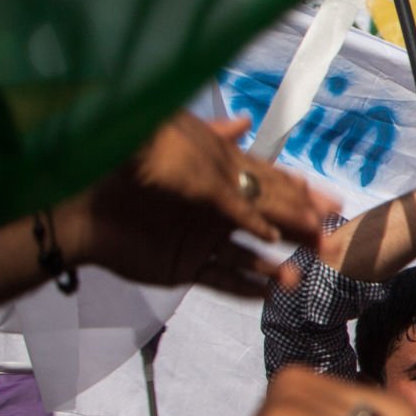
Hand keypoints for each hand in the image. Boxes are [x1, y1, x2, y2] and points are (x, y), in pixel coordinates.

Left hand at [64, 114, 331, 296]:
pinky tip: (268, 292)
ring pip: (250, 255)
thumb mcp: (174, 146)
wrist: (85, 209)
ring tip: (297, 276)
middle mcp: (218, 212)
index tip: (330, 203)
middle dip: (301, 231)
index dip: (300, 194)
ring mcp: (203, 241)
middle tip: (330, 241)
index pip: (268, 185)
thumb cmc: (129, 171)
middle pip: (269, 222)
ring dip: (275, 265)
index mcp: (219, 179)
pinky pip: (220, 280)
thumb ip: (212, 142)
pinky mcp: (184, 266)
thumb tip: (245, 122)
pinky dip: (245, 287)